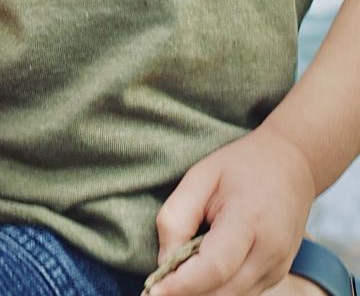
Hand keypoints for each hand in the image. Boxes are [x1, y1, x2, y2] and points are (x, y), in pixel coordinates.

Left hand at [150, 128, 316, 295]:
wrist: (292, 163)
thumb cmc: (241, 165)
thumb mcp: (200, 176)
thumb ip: (177, 217)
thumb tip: (164, 261)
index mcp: (249, 220)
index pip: (214, 267)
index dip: (181, 284)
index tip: (154, 291)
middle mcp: (270, 252)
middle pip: (223, 292)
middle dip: (187, 293)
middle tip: (159, 284)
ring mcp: (278, 267)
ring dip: (203, 293)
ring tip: (179, 274)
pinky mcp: (279, 274)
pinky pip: (243, 293)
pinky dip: (219, 289)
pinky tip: (202, 272)